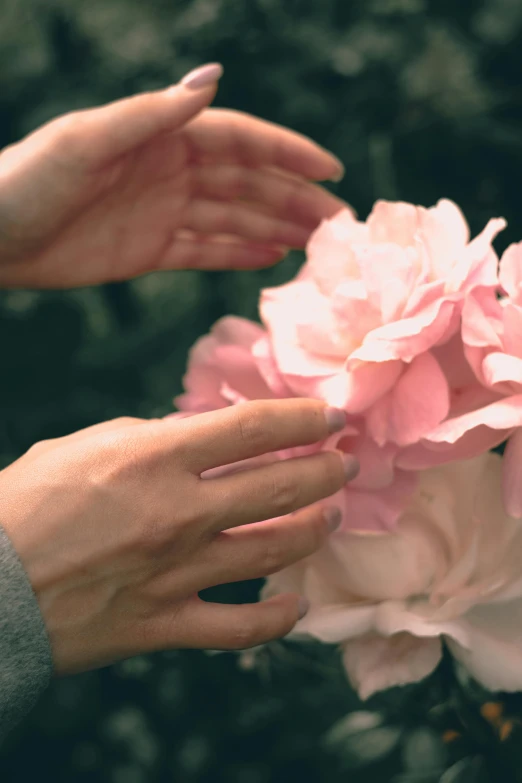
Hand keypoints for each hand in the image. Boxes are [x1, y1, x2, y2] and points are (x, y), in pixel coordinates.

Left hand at [0, 63, 345, 288]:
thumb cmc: (27, 181)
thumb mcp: (87, 141)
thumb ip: (153, 114)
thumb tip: (214, 76)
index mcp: (161, 136)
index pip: (239, 141)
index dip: (286, 154)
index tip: (331, 171)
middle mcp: (171, 170)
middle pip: (247, 183)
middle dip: (294, 198)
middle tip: (338, 223)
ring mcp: (164, 211)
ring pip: (234, 218)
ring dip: (276, 227)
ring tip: (317, 244)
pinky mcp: (152, 249)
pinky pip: (206, 250)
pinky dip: (239, 254)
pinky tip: (271, 257)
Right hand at [0, 400, 357, 674]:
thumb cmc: (26, 503)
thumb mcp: (88, 445)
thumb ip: (151, 438)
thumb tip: (198, 438)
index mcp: (155, 457)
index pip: (255, 427)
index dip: (305, 418)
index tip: (332, 416)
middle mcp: (178, 512)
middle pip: (283, 486)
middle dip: (326, 471)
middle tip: (344, 463)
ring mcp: (177, 573)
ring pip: (277, 550)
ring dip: (316, 529)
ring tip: (331, 516)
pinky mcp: (166, 624)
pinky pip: (242, 628)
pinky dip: (278, 617)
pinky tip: (297, 603)